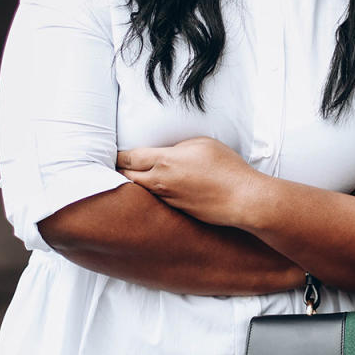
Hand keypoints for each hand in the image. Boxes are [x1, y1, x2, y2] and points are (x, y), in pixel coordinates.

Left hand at [115, 137, 260, 227]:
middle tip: (116, 163)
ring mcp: (167, 199)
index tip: (113, 151)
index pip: (128, 157)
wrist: (242, 199)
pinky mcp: (175, 211)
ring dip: (132, 184)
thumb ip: (177, 146)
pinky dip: (150, 194)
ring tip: (130, 176)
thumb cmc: (226, 167)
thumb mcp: (201, 143)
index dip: (117, 154)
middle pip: (126, 177)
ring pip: (139, 191)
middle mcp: (160, 182)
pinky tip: (154, 189)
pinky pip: (155, 200)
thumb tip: (166, 151)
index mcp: (164, 161)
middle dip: (119, 170)